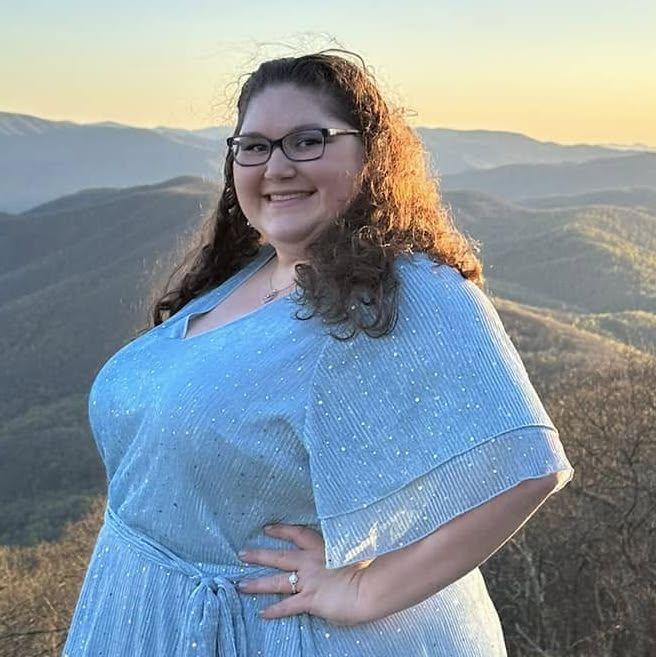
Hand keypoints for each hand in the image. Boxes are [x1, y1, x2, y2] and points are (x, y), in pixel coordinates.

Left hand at [237, 523, 372, 626]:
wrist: (369, 586)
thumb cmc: (367, 566)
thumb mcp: (352, 549)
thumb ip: (340, 549)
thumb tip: (337, 551)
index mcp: (322, 546)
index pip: (297, 534)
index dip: (281, 530)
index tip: (267, 528)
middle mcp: (310, 562)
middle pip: (279, 556)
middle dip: (259, 555)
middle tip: (242, 554)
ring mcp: (308, 581)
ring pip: (277, 581)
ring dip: (257, 583)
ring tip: (241, 585)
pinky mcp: (310, 600)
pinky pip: (288, 606)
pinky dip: (274, 610)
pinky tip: (262, 614)